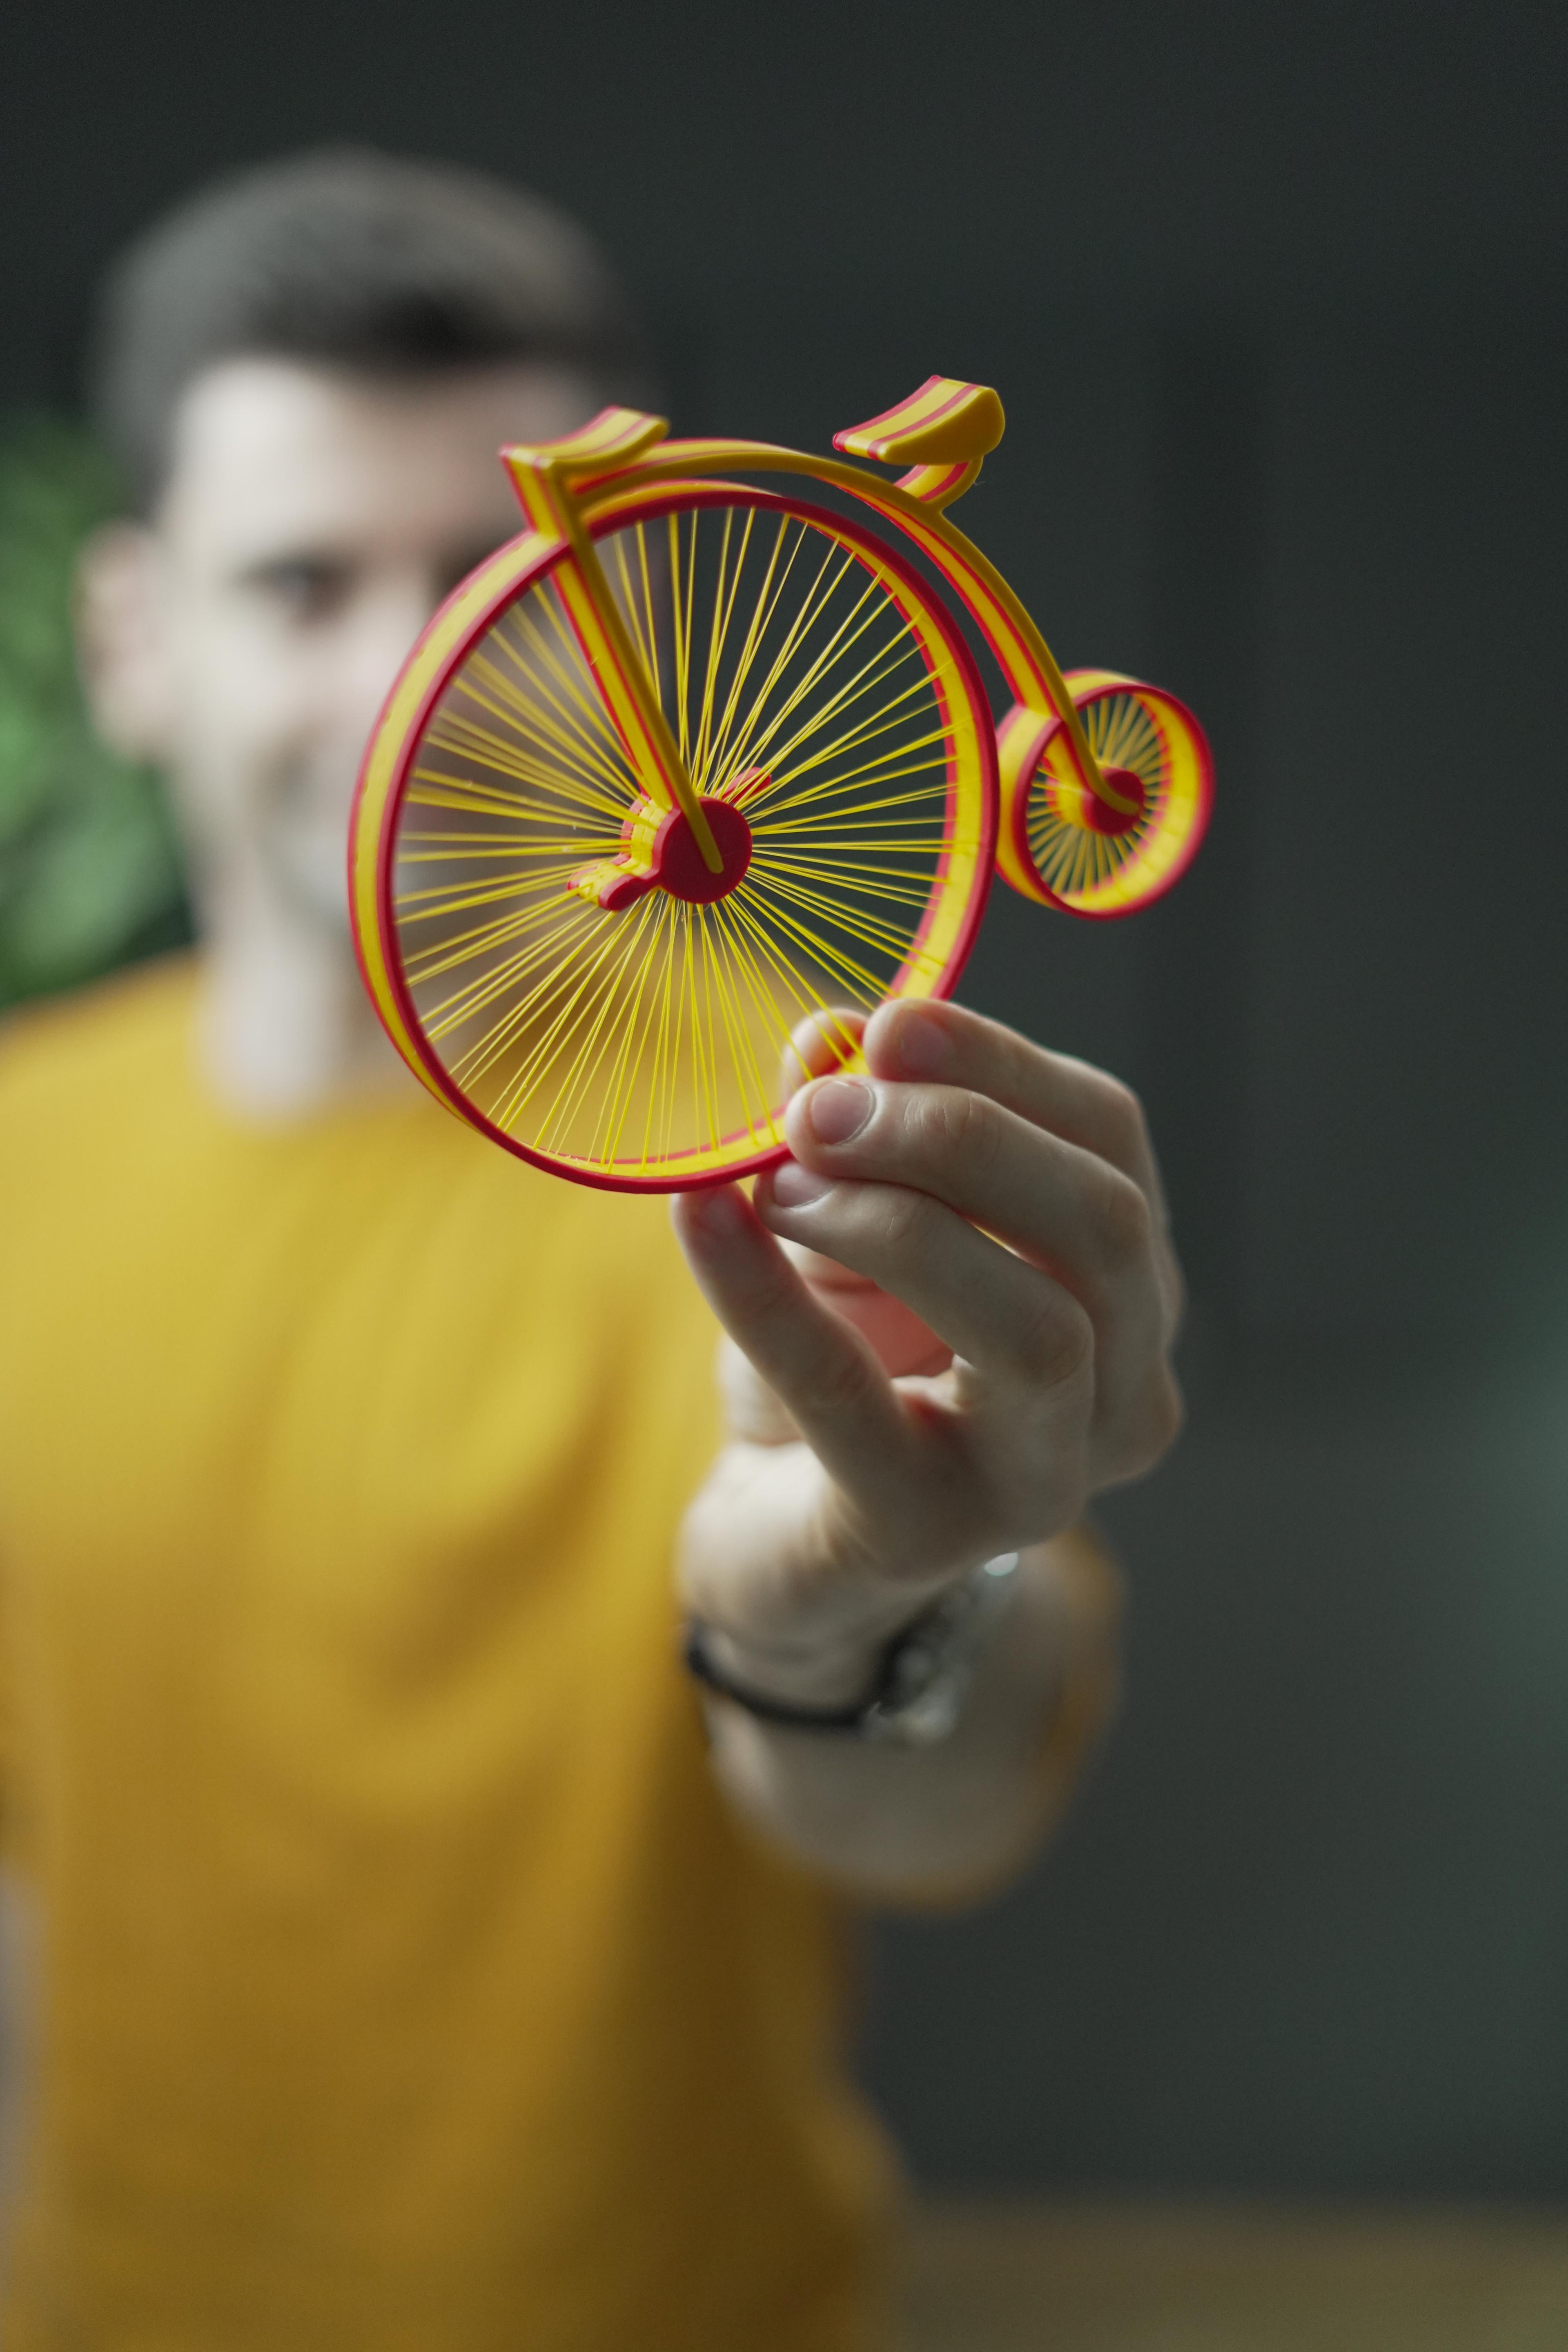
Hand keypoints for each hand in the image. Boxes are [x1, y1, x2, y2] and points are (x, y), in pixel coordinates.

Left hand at [670, 998, 1181, 1705]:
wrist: (783, 1538)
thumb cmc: (849, 1364)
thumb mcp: (848, 1223)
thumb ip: (850, 1130)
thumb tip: (824, 1036)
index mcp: (1128, 1286)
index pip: (1108, 1140)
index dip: (1003, 1065)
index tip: (888, 1024)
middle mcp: (1126, 1389)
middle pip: (1100, 1227)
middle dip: (959, 1139)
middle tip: (819, 1108)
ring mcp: (1046, 1478)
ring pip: (1033, 1328)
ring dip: (894, 1220)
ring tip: (777, 1177)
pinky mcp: (930, 1534)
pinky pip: (854, 1397)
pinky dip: (766, 1295)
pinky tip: (701, 1218)